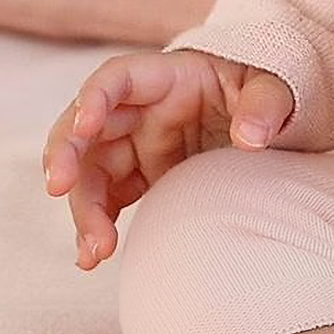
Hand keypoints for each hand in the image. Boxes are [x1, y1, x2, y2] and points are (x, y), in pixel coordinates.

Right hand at [41, 49, 296, 271]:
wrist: (270, 118)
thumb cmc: (265, 90)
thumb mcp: (275, 88)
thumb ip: (265, 105)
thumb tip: (250, 137)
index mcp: (168, 76)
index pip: (117, 77)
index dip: (93, 97)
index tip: (84, 125)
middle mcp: (141, 110)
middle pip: (86, 126)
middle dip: (66, 154)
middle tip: (58, 187)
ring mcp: (137, 144)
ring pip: (90, 171)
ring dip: (83, 207)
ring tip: (94, 249)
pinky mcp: (140, 175)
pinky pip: (107, 199)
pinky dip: (97, 225)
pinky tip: (92, 258)